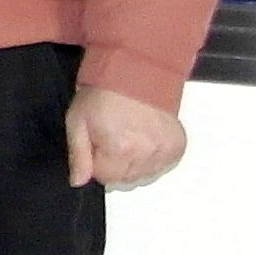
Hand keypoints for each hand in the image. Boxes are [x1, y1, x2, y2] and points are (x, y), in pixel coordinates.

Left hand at [67, 83, 185, 190]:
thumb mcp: (77, 121)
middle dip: (115, 164)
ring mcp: (165, 151)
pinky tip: (143, 139)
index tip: (96, 145)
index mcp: (120, 149)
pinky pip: (162, 166)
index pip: (105, 178)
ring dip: (135, 163)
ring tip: (128, 137)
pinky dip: (152, 158)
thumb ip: (78, 156)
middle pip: (126, 179)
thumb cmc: (103, 94)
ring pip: (145, 175)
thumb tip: (78, 181)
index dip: (96, 162)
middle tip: (112, 139)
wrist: (133, 73)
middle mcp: (147, 153)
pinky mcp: (177, 146)